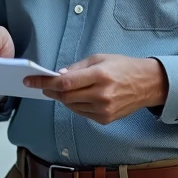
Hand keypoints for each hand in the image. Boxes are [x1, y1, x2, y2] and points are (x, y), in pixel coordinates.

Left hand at [23, 55, 167, 124]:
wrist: (147, 84)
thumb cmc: (123, 67)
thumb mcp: (100, 58)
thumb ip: (77, 67)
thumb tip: (58, 76)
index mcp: (100, 75)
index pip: (65, 83)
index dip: (44, 82)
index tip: (30, 80)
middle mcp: (102, 95)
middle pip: (65, 97)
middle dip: (50, 91)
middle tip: (43, 85)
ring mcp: (104, 109)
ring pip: (71, 106)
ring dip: (62, 98)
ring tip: (61, 89)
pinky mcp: (105, 119)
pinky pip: (81, 113)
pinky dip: (74, 105)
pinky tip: (77, 97)